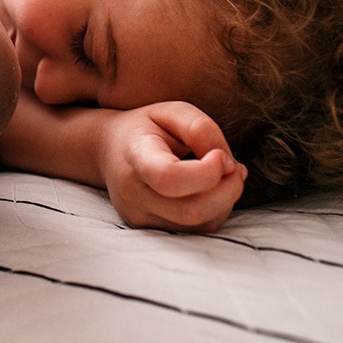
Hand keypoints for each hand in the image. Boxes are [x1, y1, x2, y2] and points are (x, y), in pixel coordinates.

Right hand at [101, 102, 246, 233]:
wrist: (109, 149)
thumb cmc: (145, 128)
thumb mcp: (172, 112)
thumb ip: (202, 130)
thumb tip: (229, 166)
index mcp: (135, 156)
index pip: (168, 178)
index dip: (207, 172)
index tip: (220, 156)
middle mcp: (132, 193)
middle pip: (191, 211)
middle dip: (228, 191)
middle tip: (234, 168)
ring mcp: (139, 215)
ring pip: (199, 225)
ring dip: (224, 202)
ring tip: (223, 176)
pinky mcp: (150, 229)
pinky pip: (196, 231)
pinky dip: (214, 211)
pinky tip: (211, 190)